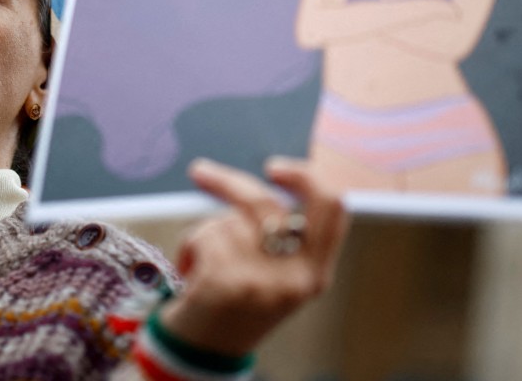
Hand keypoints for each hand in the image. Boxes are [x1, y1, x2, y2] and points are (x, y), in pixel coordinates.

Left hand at [159, 157, 347, 355]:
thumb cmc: (236, 306)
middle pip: (265, 201)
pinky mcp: (226, 282)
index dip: (307, 176)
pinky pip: (204, 236)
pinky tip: (191, 272)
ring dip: (205, 231)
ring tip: (201, 259)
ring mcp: (262, 280)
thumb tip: (263, 182)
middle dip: (227, 181)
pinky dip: (189, 247)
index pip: (333, 208)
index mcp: (315, 273)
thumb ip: (283, 237)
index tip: (275, 167)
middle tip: (200, 171)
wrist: (204, 354)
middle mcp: (296, 278)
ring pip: (227, 219)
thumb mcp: (276, 276)